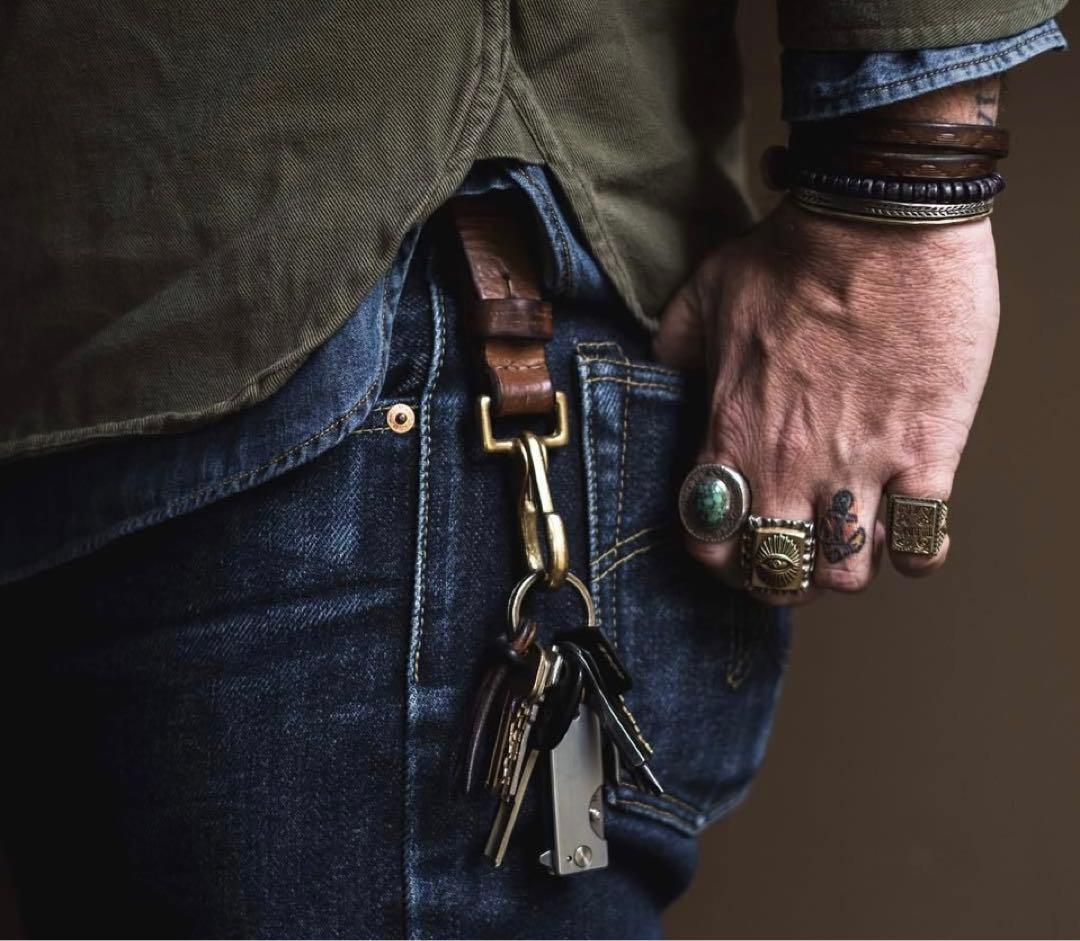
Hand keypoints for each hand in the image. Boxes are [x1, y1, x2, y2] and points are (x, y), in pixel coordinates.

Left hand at [654, 199, 999, 603]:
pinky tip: (910, 524)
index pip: (710, 543)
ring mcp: (860, 466)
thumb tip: (660, 369)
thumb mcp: (702, 297)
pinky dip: (917, 550)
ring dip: (847, 564)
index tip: (737, 544)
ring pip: (847, 573)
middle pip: (777, 574)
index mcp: (732, 436)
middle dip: (782, 576)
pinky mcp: (927, 452)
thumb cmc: (789, 252)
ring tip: (852, 534)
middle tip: (796, 550)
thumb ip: (674, 349)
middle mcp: (789, 467)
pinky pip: (922, 542)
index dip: (721, 557)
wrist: (876, 217)